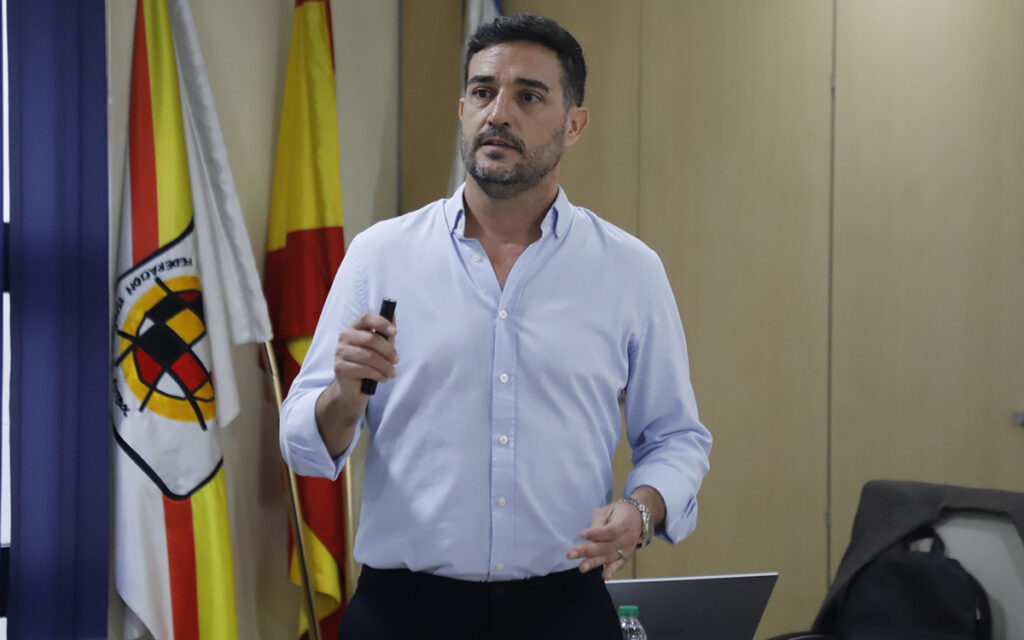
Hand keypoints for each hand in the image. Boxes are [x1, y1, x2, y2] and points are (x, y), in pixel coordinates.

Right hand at [315, 311, 397, 456]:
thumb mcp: (380, 347)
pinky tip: (383, 378)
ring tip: (392, 373)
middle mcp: (345, 336)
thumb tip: (393, 315)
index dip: (381, 322)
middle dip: (388, 351)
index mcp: (355, 327)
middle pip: (371, 338)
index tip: (395, 332)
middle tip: (397, 360)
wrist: (353, 386)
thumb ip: (386, 332)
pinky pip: (364, 369)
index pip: (366, 317)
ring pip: (369, 356)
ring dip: (385, 366)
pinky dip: (378, 375)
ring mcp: (340, 351)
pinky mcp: (339, 367)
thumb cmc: (369, 362)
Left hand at [566, 501, 642, 579]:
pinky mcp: (627, 556)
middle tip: (571, 554)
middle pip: (607, 546)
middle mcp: (627, 538)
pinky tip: (605, 576)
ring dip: (595, 563)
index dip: (595, 534)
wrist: (637, 517)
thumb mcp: (607, 511)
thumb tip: (589, 536)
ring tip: (582, 567)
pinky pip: (619, 564)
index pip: (609, 531)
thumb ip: (598, 524)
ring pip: (610, 557)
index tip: (581, 534)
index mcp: (623, 523)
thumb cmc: (618, 512)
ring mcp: (627, 548)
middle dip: (588, 551)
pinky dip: (612, 570)